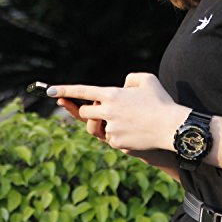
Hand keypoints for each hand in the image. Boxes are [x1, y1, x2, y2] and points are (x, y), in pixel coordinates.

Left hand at [48, 73, 188, 151]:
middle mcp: (107, 111)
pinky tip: (135, 133)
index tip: (50, 91)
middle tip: (108, 112)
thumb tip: (122, 86)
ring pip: (100, 128)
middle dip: (92, 112)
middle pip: (86, 113)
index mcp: (111, 94)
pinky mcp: (117, 143)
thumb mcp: (148, 80)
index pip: (82, 91)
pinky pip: (111, 140)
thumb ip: (130, 78)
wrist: (171, 127)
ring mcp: (111, 128)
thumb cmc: (162, 102)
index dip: (64, 90)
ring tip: (130, 123)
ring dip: (109, 125)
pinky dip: (120, 136)